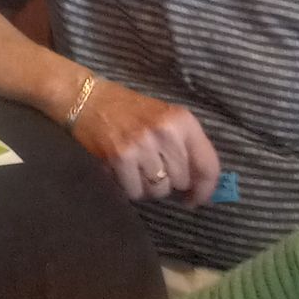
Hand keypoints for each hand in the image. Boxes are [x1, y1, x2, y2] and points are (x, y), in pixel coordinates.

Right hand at [73, 79, 220, 205]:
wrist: (89, 100)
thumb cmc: (131, 111)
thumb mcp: (166, 119)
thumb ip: (186, 148)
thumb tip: (201, 188)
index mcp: (183, 120)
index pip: (208, 164)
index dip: (205, 189)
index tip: (197, 199)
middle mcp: (166, 131)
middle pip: (182, 181)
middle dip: (170, 181)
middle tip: (155, 169)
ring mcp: (142, 145)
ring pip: (159, 190)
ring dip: (149, 186)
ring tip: (138, 169)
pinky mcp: (120, 157)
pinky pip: (135, 191)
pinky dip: (130, 187)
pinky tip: (123, 171)